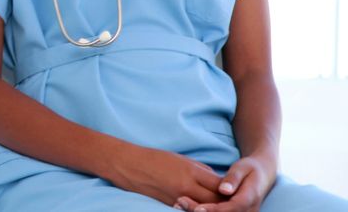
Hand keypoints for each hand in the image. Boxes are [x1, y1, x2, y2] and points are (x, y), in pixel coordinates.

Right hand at [108, 146, 223, 206]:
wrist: (128, 165)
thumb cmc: (154, 159)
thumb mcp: (181, 159)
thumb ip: (201, 171)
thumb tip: (218, 181)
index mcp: (191, 172)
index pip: (220, 186)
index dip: (231, 191)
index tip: (237, 191)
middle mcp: (186, 187)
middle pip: (216, 201)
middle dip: (226, 203)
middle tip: (233, 204)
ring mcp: (177, 199)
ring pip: (204, 209)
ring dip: (213, 209)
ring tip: (219, 208)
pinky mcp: (169, 206)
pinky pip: (188, 211)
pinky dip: (197, 210)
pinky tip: (201, 209)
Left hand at [174, 155, 275, 211]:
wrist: (262, 174)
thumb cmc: (250, 168)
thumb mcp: (243, 168)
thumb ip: (233, 179)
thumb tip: (224, 190)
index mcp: (250, 198)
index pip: (231, 208)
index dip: (213, 210)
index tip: (197, 208)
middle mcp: (248, 210)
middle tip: (180, 202)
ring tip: (179, 204)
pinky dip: (205, 211)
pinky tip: (186, 206)